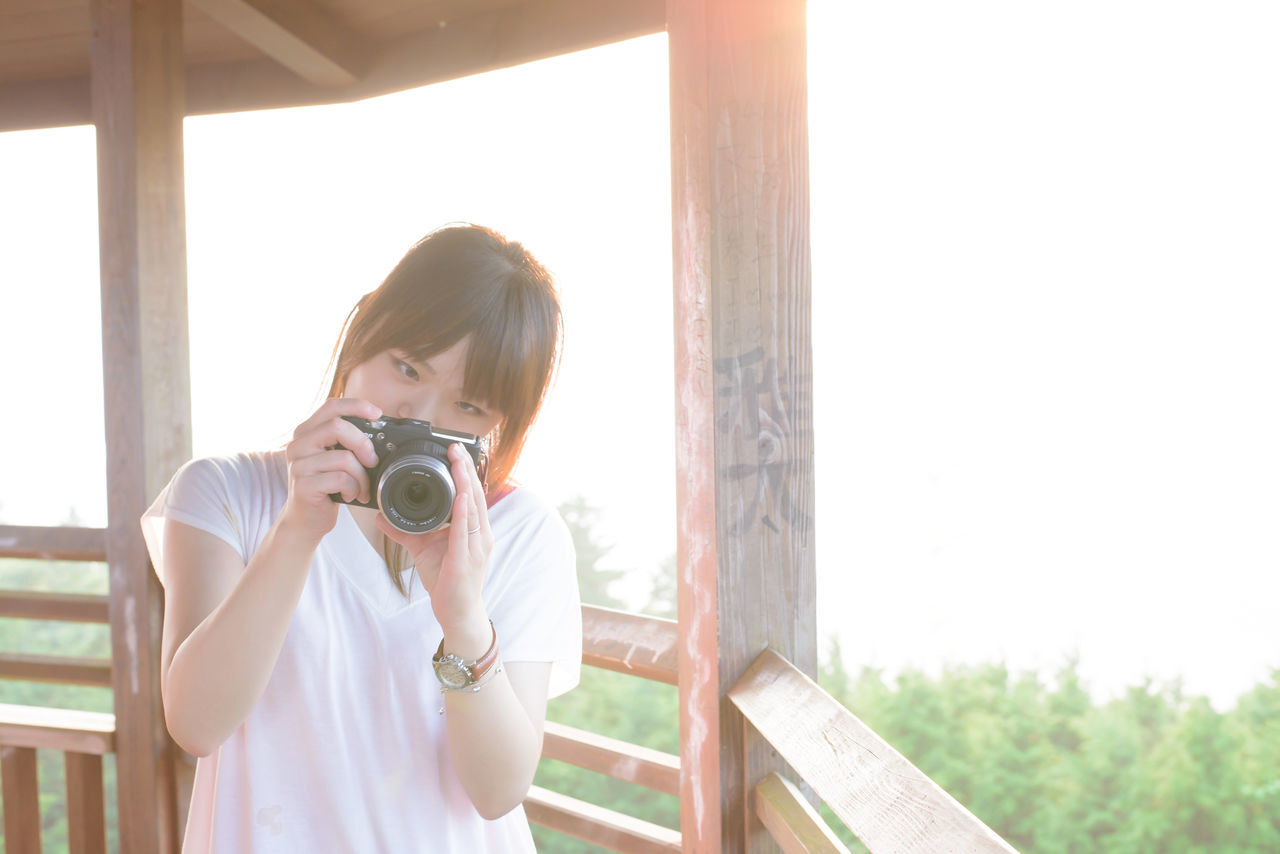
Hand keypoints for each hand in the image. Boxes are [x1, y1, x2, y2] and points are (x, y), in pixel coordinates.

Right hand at [279, 397, 382, 542]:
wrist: (305, 520)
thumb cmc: (326, 487)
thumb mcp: (334, 458)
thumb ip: (347, 441)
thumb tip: (380, 428)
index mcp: (307, 432)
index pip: (331, 406)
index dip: (356, 406)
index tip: (377, 414)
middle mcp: (298, 444)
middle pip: (337, 426)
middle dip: (363, 444)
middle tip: (373, 461)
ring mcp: (298, 465)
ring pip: (343, 458)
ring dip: (361, 476)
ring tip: (361, 487)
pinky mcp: (303, 485)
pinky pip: (340, 479)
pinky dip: (354, 489)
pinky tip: (350, 496)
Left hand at [377, 442, 492, 652]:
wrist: (457, 613)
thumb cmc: (446, 581)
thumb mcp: (422, 549)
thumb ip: (403, 531)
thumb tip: (380, 516)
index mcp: (474, 529)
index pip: (471, 494)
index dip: (465, 471)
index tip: (454, 452)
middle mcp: (481, 534)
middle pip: (475, 494)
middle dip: (465, 469)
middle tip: (455, 447)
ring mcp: (477, 546)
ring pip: (473, 508)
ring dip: (465, 483)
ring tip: (457, 462)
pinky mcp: (467, 559)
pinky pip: (466, 531)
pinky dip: (463, 512)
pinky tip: (459, 497)